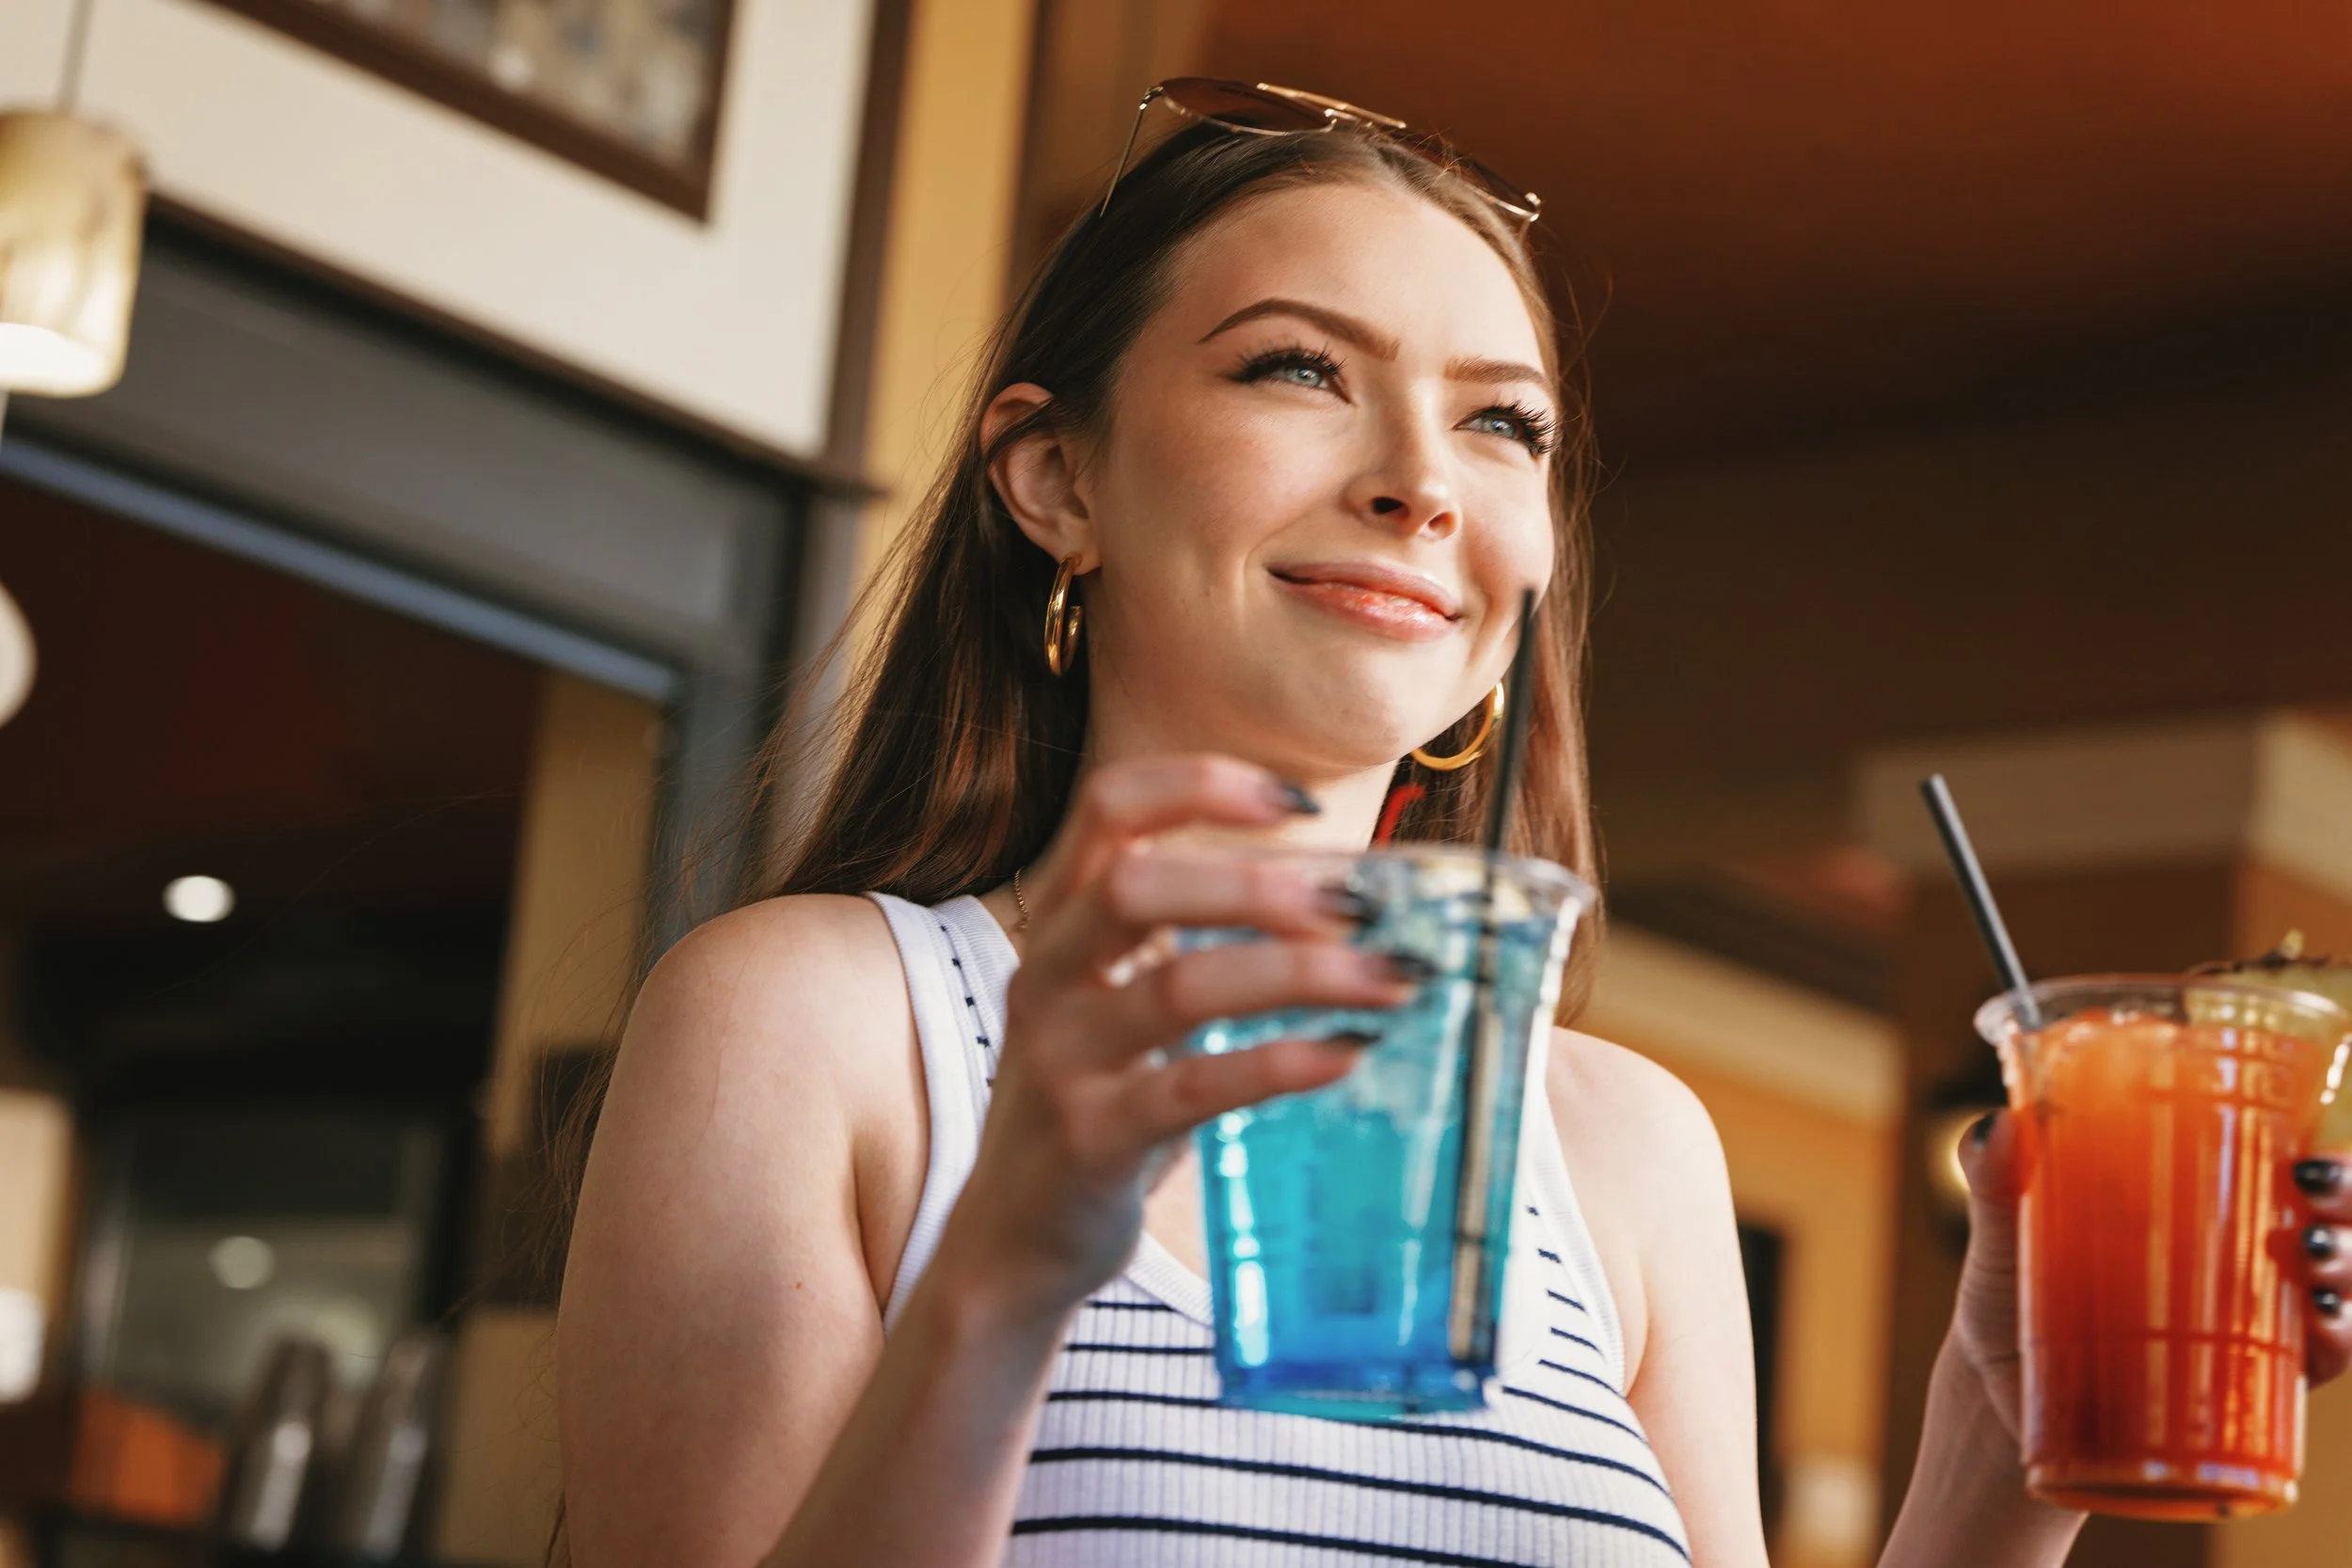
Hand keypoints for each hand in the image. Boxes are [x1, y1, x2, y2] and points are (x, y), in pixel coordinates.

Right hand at [928, 756, 1408, 1318]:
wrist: (1010, 1245)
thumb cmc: (1095, 1106)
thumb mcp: (1115, 1005)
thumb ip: (1189, 946)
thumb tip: (1342, 903)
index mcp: (1059, 926)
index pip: (1108, 809)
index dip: (1200, 785)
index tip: (1297, 801)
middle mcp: (1046, 978)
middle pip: (1135, 888)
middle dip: (1256, 886)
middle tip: (1358, 909)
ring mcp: (1060, 1060)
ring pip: (1179, 988)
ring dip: (1299, 974)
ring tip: (1390, 981)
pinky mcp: (1090, 1139)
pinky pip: (1192, 1087)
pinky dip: (1280, 1063)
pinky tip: (1347, 1053)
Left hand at [1949, 1114, 2351, 1444]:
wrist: (1999, 1401)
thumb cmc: (2009, 1299)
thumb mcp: (2000, 1238)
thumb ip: (1994, 1183)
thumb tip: (2000, 1127)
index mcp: (2192, 1199)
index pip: (2285, 1160)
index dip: (2328, 1157)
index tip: (2307, 1154)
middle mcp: (2237, 1254)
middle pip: (2329, 1215)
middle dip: (2347, 1198)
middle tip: (2310, 1192)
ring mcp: (2246, 1317)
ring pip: (2337, 1281)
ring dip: (2348, 1263)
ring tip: (2310, 1254)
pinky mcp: (2244, 1381)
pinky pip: (2317, 1359)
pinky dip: (2338, 1339)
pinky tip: (2323, 1324)